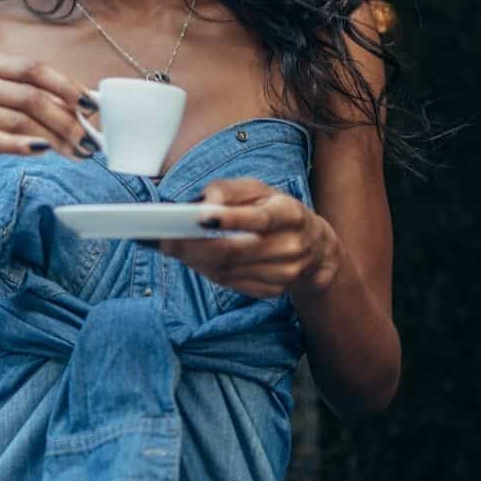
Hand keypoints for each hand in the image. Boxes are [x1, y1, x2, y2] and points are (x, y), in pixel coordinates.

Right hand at [0, 52, 99, 190]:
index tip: (91, 107)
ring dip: (54, 139)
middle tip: (87, 141)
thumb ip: (49, 98)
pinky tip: (42, 150)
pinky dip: (22, 146)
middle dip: (65, 121)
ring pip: (19, 120)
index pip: (34, 69)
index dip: (66, 86)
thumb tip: (91, 104)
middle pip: (30, 97)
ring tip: (75, 153)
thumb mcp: (17, 105)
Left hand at [157, 178, 339, 298]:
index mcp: (289, 215)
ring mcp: (284, 273)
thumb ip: (230, 191)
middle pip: (235, 251)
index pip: (259, 219)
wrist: (317, 248)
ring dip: (194, 260)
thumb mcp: (260, 190)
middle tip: (164, 239)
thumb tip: (203, 202)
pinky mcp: (274, 290)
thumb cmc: (276, 210)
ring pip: (228, 271)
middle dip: (194, 246)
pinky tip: (192, 259)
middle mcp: (290, 246)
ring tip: (171, 247)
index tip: (197, 216)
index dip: (229, 219)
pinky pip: (231, 284)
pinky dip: (207, 271)